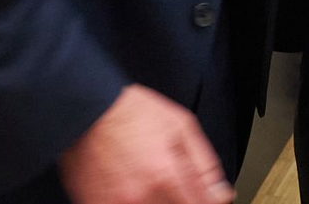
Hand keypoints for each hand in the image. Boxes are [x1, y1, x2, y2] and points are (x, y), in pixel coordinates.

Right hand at [58, 84, 233, 203]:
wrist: (88, 113)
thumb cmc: (133, 113)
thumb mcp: (182, 126)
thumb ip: (204, 164)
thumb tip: (221, 194)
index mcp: (166, 175)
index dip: (209, 203)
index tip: (209, 198)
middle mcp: (142, 197)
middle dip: (181, 201)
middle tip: (175, 186)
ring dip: (160, 203)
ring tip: (152, 184)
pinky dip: (135, 203)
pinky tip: (134, 189)